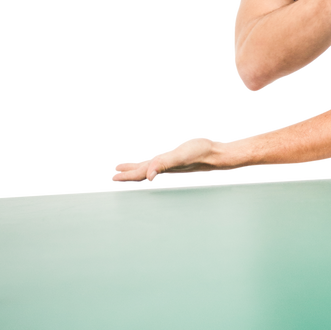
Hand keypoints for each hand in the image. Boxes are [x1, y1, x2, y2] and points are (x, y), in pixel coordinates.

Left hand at [109, 135, 225, 184]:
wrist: (217, 152)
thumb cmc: (200, 153)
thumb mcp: (178, 157)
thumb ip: (161, 166)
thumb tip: (148, 176)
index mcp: (161, 166)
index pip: (140, 172)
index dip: (126, 175)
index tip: (113, 177)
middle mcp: (164, 166)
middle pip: (141, 171)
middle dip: (127, 174)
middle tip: (113, 176)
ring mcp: (171, 162)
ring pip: (150, 167)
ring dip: (137, 169)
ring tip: (126, 169)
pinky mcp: (178, 157)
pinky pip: (159, 162)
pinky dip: (151, 164)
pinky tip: (153, 164)